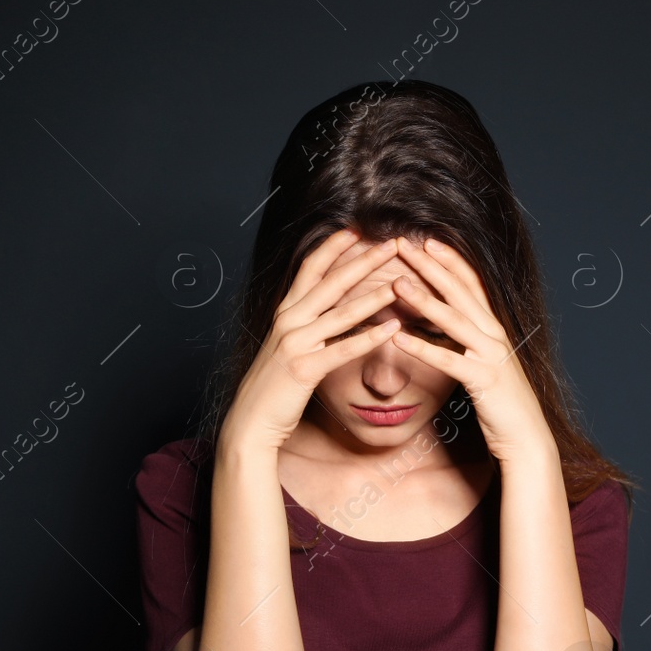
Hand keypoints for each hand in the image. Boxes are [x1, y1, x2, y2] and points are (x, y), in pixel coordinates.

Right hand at [219, 229, 406, 453]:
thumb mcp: (284, 346)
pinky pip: (343, 349)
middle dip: (364, 260)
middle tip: (392, 244)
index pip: (310, 268)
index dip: (333, 247)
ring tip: (401, 282)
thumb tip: (323, 311)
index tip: (356, 230)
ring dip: (374, 295)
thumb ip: (303, 325)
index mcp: (285, 312)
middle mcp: (288, 320)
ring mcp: (295, 343)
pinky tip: (393, 330)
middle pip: (331, 282)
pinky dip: (369, 338)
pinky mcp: (304, 369)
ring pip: (341, 312)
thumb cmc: (271, 386)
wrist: (249, 420)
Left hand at [385, 235, 554, 465]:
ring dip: (423, 299)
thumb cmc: (503, 404)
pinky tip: (397, 339)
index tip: (427, 240)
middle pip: (460, 292)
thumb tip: (449, 327)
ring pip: (454, 320)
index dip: (450, 260)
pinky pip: (448, 361)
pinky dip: (422, 348)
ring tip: (396, 282)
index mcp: (495, 328)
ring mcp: (492, 356)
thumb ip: (471, 343)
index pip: (472, 284)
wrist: (527, 437)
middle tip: (403, 243)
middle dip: (431, 266)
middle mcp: (495, 335)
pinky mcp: (485, 381)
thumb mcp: (487, 364)